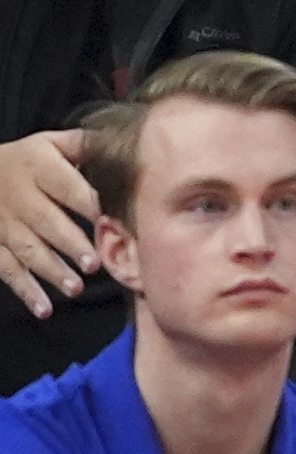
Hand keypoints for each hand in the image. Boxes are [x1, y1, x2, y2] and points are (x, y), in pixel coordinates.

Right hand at [0, 128, 98, 317]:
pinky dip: (26, 291)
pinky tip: (45, 309)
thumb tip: (126, 145)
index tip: (110, 221)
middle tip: (95, 264)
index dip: (88, 203)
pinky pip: (8, 269)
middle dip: (70, 244)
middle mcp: (19, 196)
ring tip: (76, 288)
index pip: (67, 186)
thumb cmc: (28, 160)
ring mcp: (4, 223)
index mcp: (38, 168)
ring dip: (51, 271)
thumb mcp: (50, 144)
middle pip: (45, 221)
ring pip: (28, 249)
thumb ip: (85, 146)